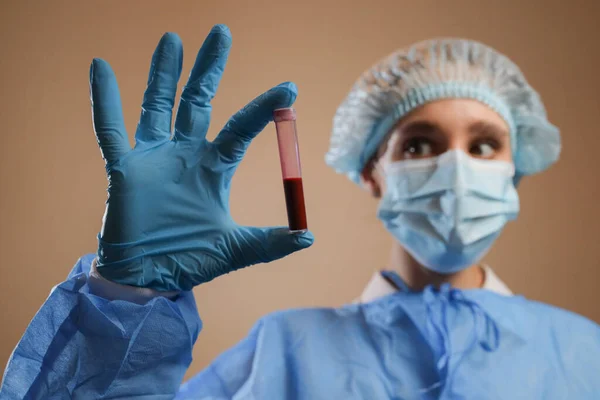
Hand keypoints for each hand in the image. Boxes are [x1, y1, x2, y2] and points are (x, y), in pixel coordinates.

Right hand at [89, 25, 313, 290]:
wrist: (148, 279)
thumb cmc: (190, 260)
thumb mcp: (235, 249)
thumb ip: (270, 243)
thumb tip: (308, 238)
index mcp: (214, 168)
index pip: (241, 128)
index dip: (264, 109)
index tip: (290, 89)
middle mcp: (185, 155)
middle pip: (198, 101)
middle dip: (209, 69)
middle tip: (221, 32)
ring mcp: (153, 158)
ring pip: (157, 105)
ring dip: (163, 72)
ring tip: (173, 38)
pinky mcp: (124, 169)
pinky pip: (110, 130)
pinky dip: (105, 100)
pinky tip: (100, 66)